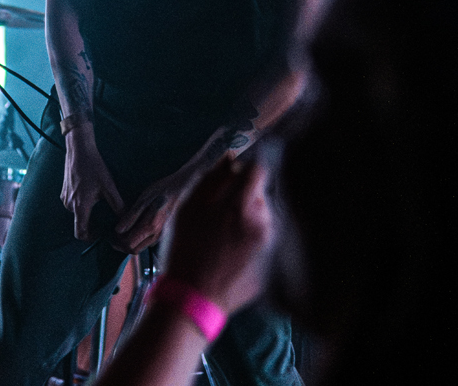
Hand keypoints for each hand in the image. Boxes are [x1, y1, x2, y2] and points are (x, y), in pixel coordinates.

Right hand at [62, 125, 123, 241]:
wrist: (79, 150)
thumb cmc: (94, 168)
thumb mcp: (109, 187)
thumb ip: (117, 205)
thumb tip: (126, 219)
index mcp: (80, 206)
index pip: (80, 233)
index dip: (90, 238)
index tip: (101, 235)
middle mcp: (69, 205)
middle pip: (79, 223)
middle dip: (91, 225)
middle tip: (105, 221)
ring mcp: (64, 198)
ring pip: (76, 213)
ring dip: (87, 213)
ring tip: (100, 205)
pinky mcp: (63, 191)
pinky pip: (72, 203)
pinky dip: (81, 204)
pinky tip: (91, 194)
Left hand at [114, 168, 196, 254]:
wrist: (180, 188)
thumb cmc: (162, 190)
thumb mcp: (144, 199)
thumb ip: (131, 216)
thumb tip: (118, 230)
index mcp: (150, 227)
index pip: (129, 244)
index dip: (117, 242)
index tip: (110, 234)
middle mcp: (156, 235)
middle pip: (133, 250)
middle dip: (121, 245)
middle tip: (113, 235)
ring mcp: (160, 236)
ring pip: (140, 248)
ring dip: (128, 243)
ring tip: (120, 232)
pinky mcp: (162, 234)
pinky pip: (146, 243)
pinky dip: (136, 240)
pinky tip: (132, 229)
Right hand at [159, 157, 273, 313]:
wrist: (191, 300)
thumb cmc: (183, 252)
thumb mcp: (186, 210)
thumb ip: (210, 179)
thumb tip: (230, 157)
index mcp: (240, 205)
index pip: (258, 170)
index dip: (245, 172)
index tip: (233, 182)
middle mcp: (262, 222)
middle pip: (262, 193)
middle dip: (245, 198)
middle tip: (222, 216)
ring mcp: (271, 244)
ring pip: (265, 217)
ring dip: (251, 219)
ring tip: (226, 239)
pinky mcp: (274, 262)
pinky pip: (268, 239)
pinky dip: (254, 241)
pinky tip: (234, 254)